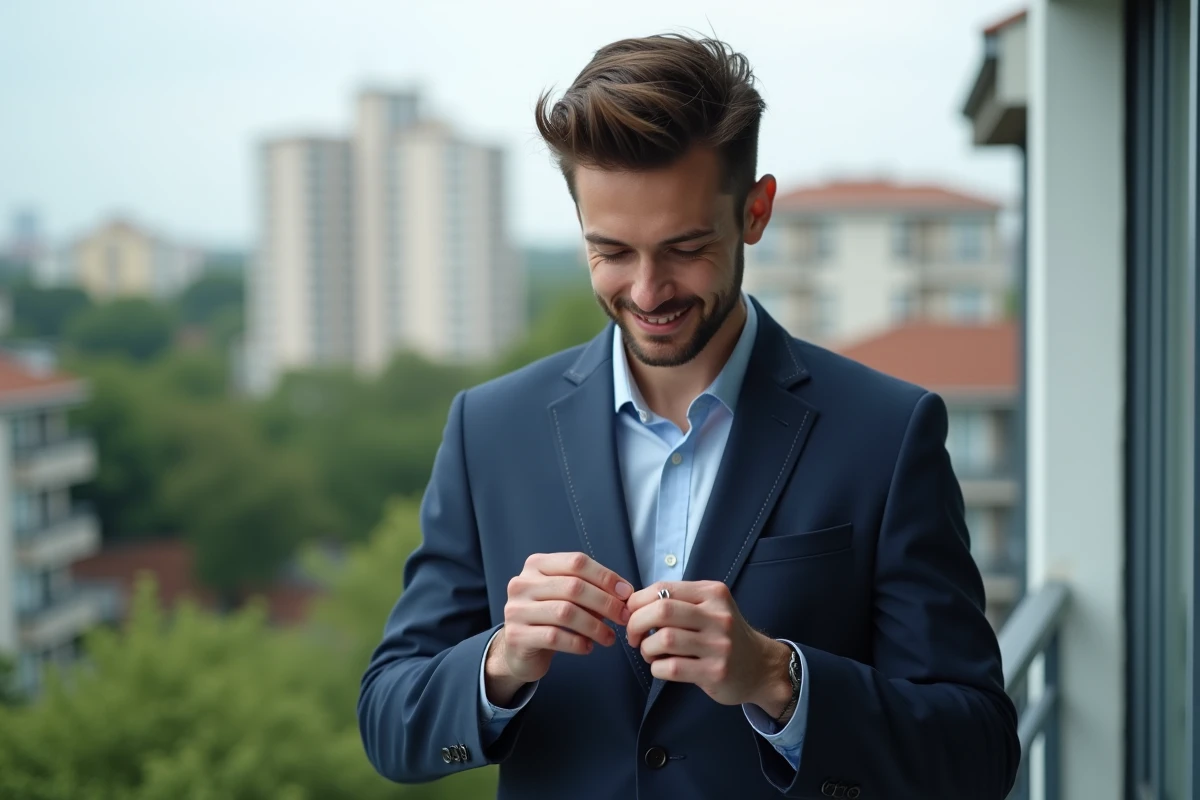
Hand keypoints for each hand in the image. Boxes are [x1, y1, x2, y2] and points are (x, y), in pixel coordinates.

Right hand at [485, 552, 632, 705]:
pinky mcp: (516, 636)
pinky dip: (578, 643)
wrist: (519, 650)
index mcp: (537, 565)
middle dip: (605, 603)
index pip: (576, 562)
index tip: (626, 593)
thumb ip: (591, 591)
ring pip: (565, 612)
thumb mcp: (567, 597)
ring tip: (609, 637)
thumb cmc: (549, 618)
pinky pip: (554, 636)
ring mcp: (516, 609)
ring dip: (595, 626)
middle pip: (573, 586)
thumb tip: (624, 594)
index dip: (605, 576)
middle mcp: (522, 583)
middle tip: (624, 617)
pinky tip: (588, 647)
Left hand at [626, 581, 792, 712]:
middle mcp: (718, 615)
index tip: (632, 614)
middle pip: (661, 610)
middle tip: (634, 636)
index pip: (663, 588)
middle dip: (636, 623)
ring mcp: (719, 644)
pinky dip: (656, 668)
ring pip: (664, 639)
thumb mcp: (710, 608)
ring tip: (650, 653)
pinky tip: (662, 668)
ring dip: (646, 649)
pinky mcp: (715, 671)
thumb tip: (632, 605)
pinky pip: (671, 668)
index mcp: (712, 593)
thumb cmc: (725, 636)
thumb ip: (679, 602)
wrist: (761, 667)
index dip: (638, 602)